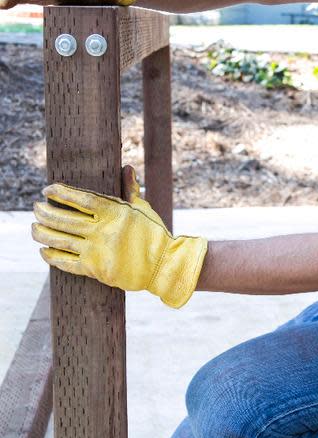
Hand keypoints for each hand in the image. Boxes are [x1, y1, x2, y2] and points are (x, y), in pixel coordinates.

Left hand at [31, 165, 207, 307]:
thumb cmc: (154, 234)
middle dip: (44, 212)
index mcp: (114, 213)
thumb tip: (127, 168)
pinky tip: (44, 249)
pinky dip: (52, 256)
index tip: (47, 189)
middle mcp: (103, 231)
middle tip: (35, 207)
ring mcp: (97, 251)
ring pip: (60, 240)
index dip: (60, 193)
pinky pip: (66, 262)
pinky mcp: (95, 270)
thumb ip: (130, 189)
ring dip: (42, 232)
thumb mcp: (143, 209)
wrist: (163, 266)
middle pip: (64, 219)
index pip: (80, 199)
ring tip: (34, 227)